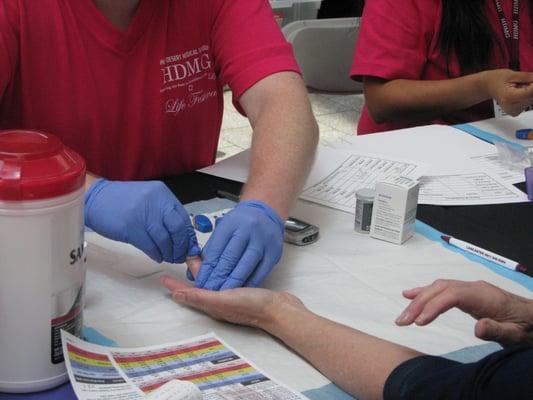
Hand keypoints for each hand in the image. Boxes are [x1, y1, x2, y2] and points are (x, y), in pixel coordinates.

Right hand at [85, 179, 199, 262]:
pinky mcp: (131, 228)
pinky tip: (158, 257)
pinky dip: (156, 254)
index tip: (190, 246)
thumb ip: (164, 213)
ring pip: (164, 240)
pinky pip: (150, 246)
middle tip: (181, 255)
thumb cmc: (123, 201)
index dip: (188, 235)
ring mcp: (143, 215)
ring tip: (169, 257)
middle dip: (181, 246)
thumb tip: (182, 235)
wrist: (96, 198)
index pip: (183, 218)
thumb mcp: (148, 199)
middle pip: (177, 229)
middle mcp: (155, 202)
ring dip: (169, 253)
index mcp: (162, 194)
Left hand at [160, 272, 303, 328]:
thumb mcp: (224, 299)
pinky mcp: (243, 292)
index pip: (189, 294)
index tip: (163, 277)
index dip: (176, 286)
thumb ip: (201, 297)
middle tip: (181, 263)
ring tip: (196, 264)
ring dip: (203, 274)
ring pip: (211, 285)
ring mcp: (231, 298)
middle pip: (198, 289)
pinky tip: (222, 269)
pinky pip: (224, 282)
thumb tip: (178, 295)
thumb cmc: (254, 306)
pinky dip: (218, 274)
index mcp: (212, 305)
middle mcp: (220, 302)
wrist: (280, 310)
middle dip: (188, 278)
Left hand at [195, 200, 283, 290]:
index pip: (216, 250)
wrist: (266, 214)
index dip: (207, 269)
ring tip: (222, 294)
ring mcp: (263, 241)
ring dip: (232, 283)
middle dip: (218, 278)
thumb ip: (210, 250)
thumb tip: (194, 272)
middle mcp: (248, 230)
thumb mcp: (222, 230)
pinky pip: (261, 271)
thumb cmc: (241, 224)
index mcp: (231, 223)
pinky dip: (249, 283)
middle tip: (209, 292)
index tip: (200, 283)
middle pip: (230, 258)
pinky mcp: (274, 252)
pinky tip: (241, 290)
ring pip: (246, 266)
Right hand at [395, 279, 532, 345]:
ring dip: (418, 300)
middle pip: (440, 290)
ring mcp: (469, 288)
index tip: (419, 321)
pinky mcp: (466, 293)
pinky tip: (410, 295)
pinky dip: (425, 292)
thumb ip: (497, 330)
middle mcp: (473, 287)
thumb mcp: (516, 335)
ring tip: (402, 315)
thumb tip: (477, 327)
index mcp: (484, 296)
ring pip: (438, 288)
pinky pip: (441, 289)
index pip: (452, 295)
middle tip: (402, 321)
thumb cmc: (526, 327)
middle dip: (418, 304)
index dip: (433, 305)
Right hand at [483, 69, 532, 115]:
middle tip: (521, 83)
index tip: (530, 79)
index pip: (530, 92)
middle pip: (531, 97)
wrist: (488, 86)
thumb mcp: (512, 74)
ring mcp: (513, 111)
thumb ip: (528, 77)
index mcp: (509, 97)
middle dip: (530, 88)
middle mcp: (511, 107)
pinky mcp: (515, 112)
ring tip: (517, 88)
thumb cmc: (497, 80)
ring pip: (530, 100)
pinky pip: (527, 103)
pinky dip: (525, 97)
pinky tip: (517, 94)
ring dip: (528, 93)